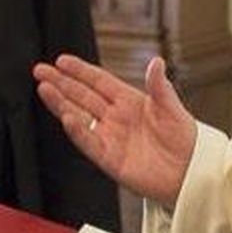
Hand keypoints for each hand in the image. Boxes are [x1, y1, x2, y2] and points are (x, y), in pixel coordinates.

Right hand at [33, 55, 196, 206]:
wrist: (190, 171)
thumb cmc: (184, 139)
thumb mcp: (172, 108)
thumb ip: (160, 86)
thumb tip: (156, 61)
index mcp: (130, 101)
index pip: (99, 82)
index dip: (80, 71)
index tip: (61, 60)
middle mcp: (116, 118)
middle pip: (82, 96)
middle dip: (61, 83)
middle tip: (41, 70)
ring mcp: (111, 137)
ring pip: (80, 116)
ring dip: (61, 103)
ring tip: (44, 88)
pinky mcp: (110, 159)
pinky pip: (90, 142)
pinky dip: (78, 130)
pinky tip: (66, 117)